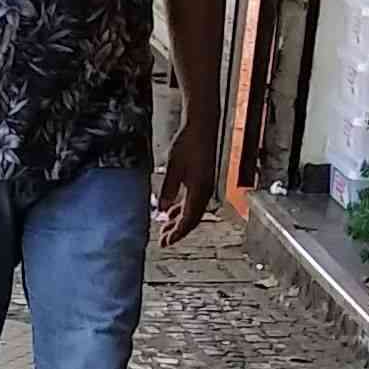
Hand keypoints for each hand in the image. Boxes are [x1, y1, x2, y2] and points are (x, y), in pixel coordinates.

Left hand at [158, 116, 216, 242]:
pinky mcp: (203, 180)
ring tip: (165, 230)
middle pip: (191, 219)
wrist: (202, 125)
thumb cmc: (188, 143)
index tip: (165, 243)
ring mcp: (205, 186)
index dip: (177, 233)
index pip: (189, 220)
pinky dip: (182, 209)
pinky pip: (193, 201)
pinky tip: (171, 212)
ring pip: (192, 211)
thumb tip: (163, 209)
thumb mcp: (174, 167)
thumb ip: (168, 189)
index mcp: (199, 191)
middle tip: (163, 241)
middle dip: (177, 231)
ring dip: (179, 221)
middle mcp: (205, 191)